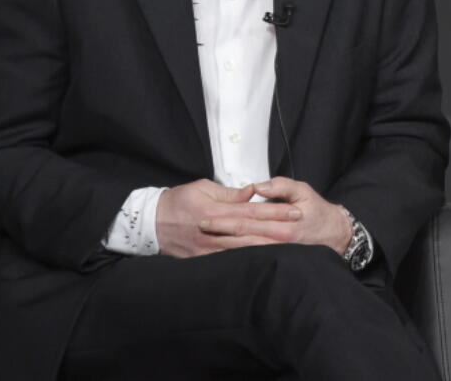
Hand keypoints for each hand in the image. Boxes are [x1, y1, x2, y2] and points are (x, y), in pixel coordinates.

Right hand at [156, 179, 303, 257]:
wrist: (150, 223)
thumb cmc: (177, 201)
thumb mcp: (202, 188)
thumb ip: (229, 193)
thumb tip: (253, 192)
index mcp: (214, 210)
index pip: (251, 211)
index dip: (275, 212)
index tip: (294, 211)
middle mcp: (213, 231)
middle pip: (251, 232)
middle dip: (277, 231)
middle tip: (299, 228)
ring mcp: (208, 248)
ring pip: (243, 250)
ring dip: (267, 248)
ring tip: (289, 247)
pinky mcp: (203, 259)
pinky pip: (229, 262)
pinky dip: (248, 262)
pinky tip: (263, 262)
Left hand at [196, 176, 352, 253]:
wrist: (335, 235)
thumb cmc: (318, 212)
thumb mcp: (304, 192)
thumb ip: (281, 187)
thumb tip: (259, 187)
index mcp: (283, 222)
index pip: (247, 219)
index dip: (225, 218)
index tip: (205, 216)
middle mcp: (278, 240)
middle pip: (241, 237)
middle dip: (218, 232)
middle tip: (198, 228)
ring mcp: (278, 253)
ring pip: (245, 251)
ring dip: (223, 247)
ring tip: (204, 243)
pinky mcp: (277, 260)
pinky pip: (253, 259)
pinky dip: (236, 258)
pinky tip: (221, 257)